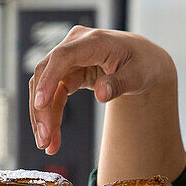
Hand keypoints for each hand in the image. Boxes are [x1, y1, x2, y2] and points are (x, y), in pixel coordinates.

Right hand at [28, 26, 168, 154]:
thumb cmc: (143, 64)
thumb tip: (102, 94)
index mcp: (93, 41)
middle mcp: (75, 46)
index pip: (63, 57)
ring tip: (46, 144)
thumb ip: (119, 83)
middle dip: (41, 108)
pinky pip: (53, 95)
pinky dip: (51, 116)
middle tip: (44, 138)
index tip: (40, 103)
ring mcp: (69, 59)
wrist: (146, 62)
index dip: (48, 79)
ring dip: (42, 116)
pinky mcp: (68, 73)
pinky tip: (52, 137)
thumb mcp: (139, 75)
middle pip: (46, 74)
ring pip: (44, 87)